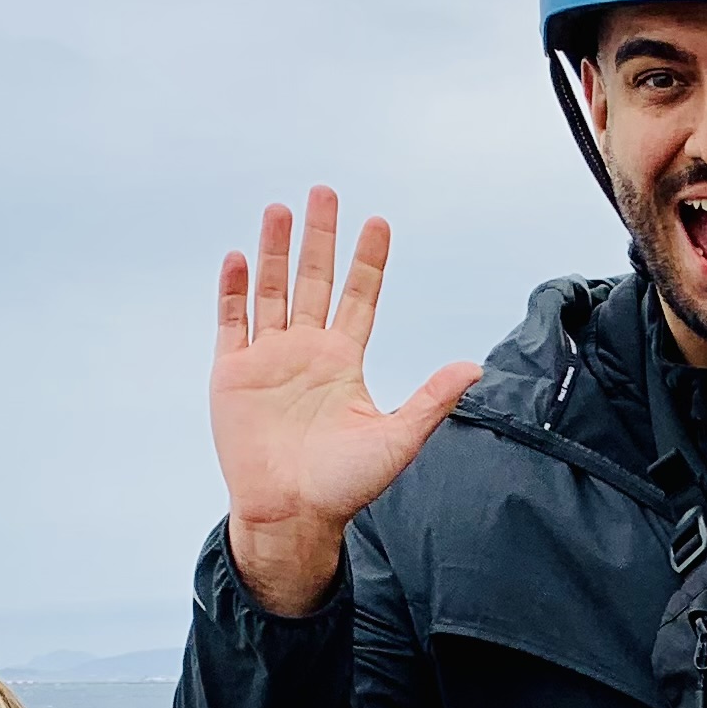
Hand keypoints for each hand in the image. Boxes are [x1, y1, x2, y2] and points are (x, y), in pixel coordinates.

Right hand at [212, 189, 483, 616]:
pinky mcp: (233, 374)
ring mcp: (267, 360)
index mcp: (344, 362)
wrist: (292, 515)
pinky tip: (239, 257)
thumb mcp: (397, 439)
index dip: (368, 261)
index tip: (378, 222)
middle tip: (324, 192)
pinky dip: (234, 289)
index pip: (359, 298)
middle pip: (312, 281)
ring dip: (274, 251)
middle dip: (318, 238)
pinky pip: (231, 321)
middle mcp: (306, 352)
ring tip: (280, 209)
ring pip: (271, 291)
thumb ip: (431, 399)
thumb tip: (475, 367)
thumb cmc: (345, 486)